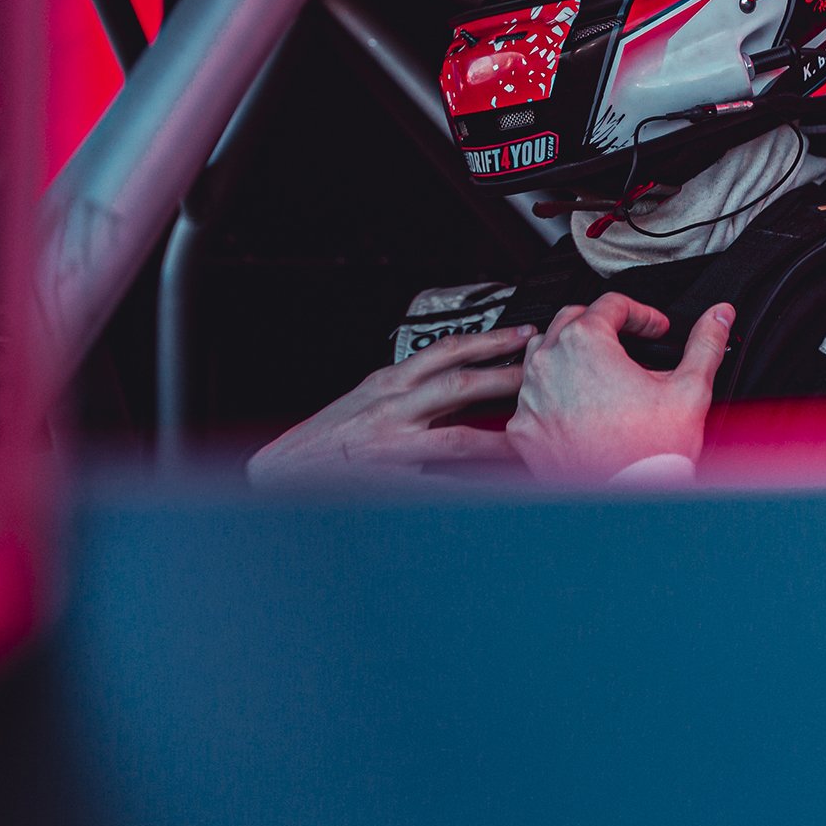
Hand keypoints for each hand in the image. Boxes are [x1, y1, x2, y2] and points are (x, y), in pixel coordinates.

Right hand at [246, 324, 535, 485]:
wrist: (283, 470)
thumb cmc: (325, 439)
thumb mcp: (366, 401)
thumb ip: (409, 395)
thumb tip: (456, 391)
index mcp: (388, 382)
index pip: (447, 350)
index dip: (489, 340)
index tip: (521, 336)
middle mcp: (393, 406)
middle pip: (461, 382)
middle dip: (506, 374)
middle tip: (542, 370)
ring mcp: (392, 445)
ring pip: (459, 436)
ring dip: (501, 436)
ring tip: (532, 435)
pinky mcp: (391, 481)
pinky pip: (441, 485)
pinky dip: (471, 487)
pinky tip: (498, 490)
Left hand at [507, 295, 733, 483]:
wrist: (626, 504)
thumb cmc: (651, 453)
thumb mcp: (689, 389)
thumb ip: (704, 344)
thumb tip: (719, 316)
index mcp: (585, 343)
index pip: (611, 304)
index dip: (642, 313)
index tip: (656, 330)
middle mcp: (549, 364)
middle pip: (570, 320)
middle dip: (603, 324)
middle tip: (630, 342)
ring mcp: (530, 397)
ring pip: (542, 354)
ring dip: (569, 352)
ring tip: (601, 368)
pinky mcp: (522, 429)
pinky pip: (531, 397)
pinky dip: (552, 393)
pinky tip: (576, 405)